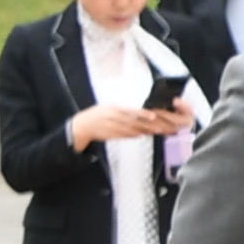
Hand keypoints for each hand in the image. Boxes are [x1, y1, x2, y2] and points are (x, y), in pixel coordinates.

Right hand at [66, 103, 180, 148]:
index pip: (131, 111)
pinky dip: (135, 135)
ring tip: (155, 131)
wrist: (82, 126)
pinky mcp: (111, 136)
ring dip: (144, 132)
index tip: (153, 116)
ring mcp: (112, 128)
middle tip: (161, 128)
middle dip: (148, 126)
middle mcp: (113, 118)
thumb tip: (140, 113)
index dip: (143, 114)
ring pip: (131, 131)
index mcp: (113, 108)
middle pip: (134, 123)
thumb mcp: (109, 107)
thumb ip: (124, 110)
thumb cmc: (98, 114)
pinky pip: (125, 136)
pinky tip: (142, 135)